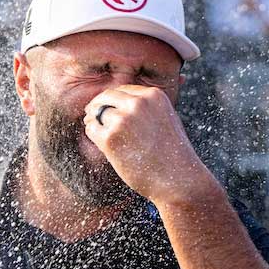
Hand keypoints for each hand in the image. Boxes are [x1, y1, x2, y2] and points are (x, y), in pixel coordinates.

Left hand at [83, 84, 215, 204]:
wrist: (178, 178)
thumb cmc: (173, 153)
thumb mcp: (167, 120)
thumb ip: (148, 109)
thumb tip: (122, 105)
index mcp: (154, 95)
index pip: (124, 90)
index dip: (113, 100)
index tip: (107, 107)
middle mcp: (138, 103)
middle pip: (107, 96)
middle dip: (98, 105)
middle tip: (90, 115)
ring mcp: (123, 120)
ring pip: (98, 112)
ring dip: (95, 121)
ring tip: (99, 132)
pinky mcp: (110, 138)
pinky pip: (92, 129)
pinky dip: (93, 134)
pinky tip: (101, 143)